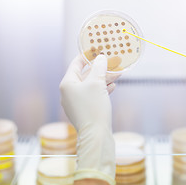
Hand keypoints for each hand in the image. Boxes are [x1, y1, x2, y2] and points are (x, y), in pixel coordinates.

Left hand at [59, 54, 118, 184]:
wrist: (96, 136)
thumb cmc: (94, 108)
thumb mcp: (97, 83)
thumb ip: (99, 67)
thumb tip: (100, 57)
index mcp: (67, 84)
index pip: (76, 64)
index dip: (87, 55)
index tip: (97, 49)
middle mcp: (69, 92)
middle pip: (85, 75)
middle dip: (100, 68)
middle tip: (112, 61)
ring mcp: (76, 103)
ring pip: (91, 85)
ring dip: (104, 78)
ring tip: (118, 73)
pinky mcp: (84, 111)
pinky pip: (93, 95)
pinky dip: (102, 89)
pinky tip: (113, 86)